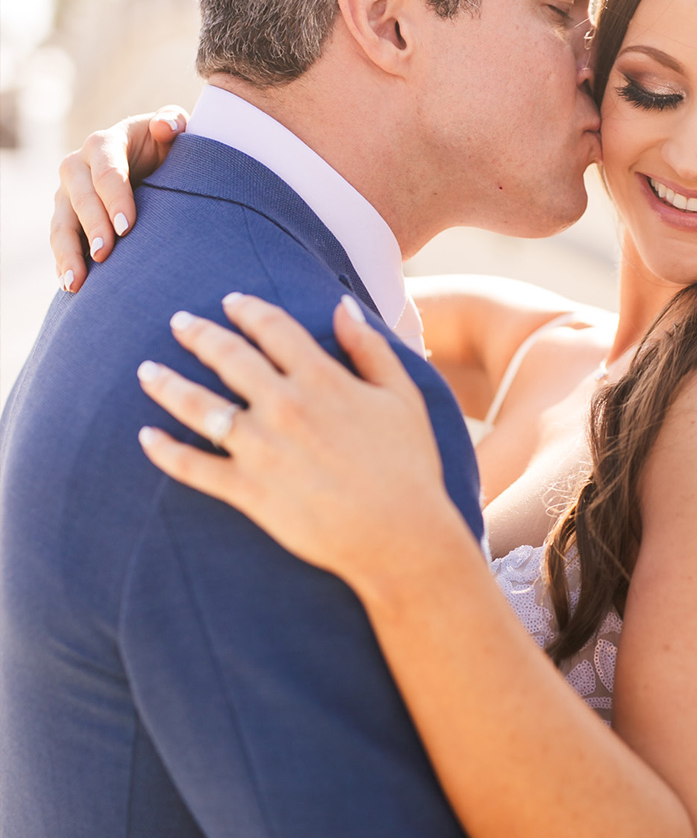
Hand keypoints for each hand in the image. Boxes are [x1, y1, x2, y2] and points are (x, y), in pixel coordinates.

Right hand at [51, 106, 185, 289]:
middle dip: (92, 226)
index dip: (116, 199)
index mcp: (104, 144)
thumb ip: (172, 122)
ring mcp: (67, 193)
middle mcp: (78, 167)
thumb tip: (167, 126)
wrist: (150, 159)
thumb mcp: (173, 129)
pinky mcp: (66, 216)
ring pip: (61, 223)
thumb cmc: (166, 145)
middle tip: (104, 253)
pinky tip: (71, 285)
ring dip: (68, 252)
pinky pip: (61, 240)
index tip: (128, 227)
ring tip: (76, 281)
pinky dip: (64, 262)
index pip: (108, 173)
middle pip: (80, 198)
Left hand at [136, 292, 467, 588]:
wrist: (401, 535)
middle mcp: (284, 408)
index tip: (231, 301)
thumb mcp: (402, 396)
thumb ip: (370, 347)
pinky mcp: (248, 490)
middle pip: (228, 357)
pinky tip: (147, 436)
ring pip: (199, 406)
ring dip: (167, 384)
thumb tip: (341, 305)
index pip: (273, 329)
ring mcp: (261, 450)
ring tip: (146, 371)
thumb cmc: (409, 465)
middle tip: (178, 321)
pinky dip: (164, 451)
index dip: (248, 309)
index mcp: (322, 380)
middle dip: (199, 334)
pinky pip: (193, 466)